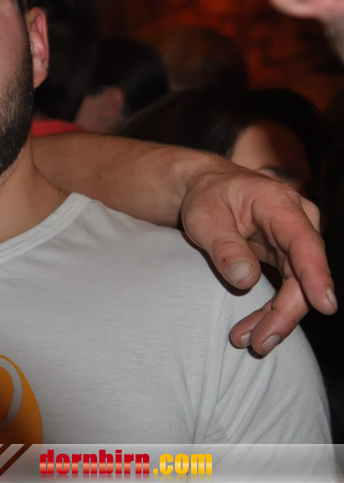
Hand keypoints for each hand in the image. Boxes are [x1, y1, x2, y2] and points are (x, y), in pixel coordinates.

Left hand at [181, 167, 335, 354]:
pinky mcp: (287, 257)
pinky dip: (270, 310)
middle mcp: (297, 222)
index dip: (315, 275)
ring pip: (296, 287)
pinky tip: (253, 330)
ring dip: (276, 317)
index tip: (325, 305)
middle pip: (303, 273)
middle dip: (285, 311)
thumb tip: (245, 281)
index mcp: (278, 204)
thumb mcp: (204, 217)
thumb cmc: (207, 197)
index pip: (303, 243)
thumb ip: (224, 246)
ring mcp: (294, 241)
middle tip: (260, 342)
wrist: (208, 187)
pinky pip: (286, 288)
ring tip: (250, 342)